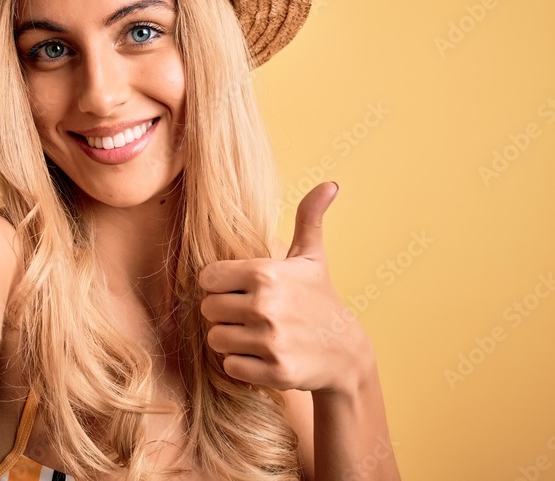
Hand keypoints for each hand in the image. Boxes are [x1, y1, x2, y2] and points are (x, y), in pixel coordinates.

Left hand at [199, 181, 372, 395]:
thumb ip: (309, 218)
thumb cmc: (320, 300)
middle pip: (208, 309)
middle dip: (225, 313)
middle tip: (251, 315)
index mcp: (266, 273)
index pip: (208, 278)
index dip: (221, 285)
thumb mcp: (312, 258)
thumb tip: (330, 184)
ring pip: (215, 338)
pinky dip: (242, 364)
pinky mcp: (273, 371)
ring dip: (231, 339)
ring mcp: (270, 340)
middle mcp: (266, 305)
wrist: (346, 353)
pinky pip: (230, 366)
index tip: (240, 290)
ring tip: (256, 335)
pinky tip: (263, 356)